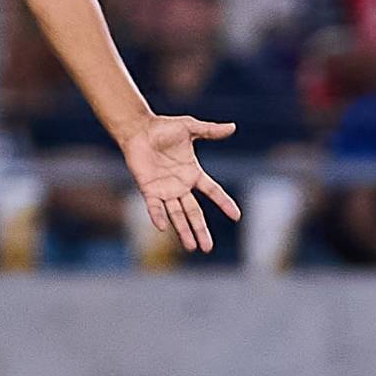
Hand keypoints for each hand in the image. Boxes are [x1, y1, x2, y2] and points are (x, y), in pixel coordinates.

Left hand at [120, 115, 240, 252]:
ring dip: (183, 231)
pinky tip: (163, 227)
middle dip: (201, 230)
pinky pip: (155, 206)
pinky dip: (158, 216)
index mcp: (192, 173)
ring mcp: (164, 190)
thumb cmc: (163, 128)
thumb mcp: (190, 128)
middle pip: (194, 212)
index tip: (237, 216)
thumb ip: (210, 131)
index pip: (212, 191)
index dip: (224, 203)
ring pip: (177, 215)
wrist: (138, 129)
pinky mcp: (149, 189)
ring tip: (192, 248)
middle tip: (208, 248)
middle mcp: (180, 186)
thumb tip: (233, 127)